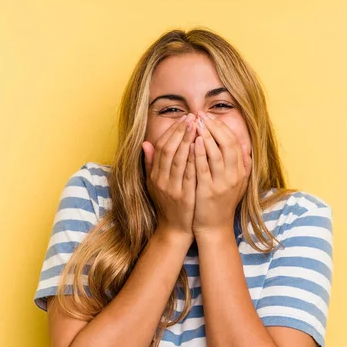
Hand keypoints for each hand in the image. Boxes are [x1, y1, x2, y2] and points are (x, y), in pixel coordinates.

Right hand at [142, 113, 197, 239]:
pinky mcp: (185, 196)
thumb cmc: (167, 203)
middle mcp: (161, 181)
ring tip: (198, 126)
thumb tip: (145, 143)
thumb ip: (151, 164)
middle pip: (169, 150)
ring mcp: (172, 189)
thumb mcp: (154, 184)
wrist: (175, 229)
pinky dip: (194, 159)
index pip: (161, 147)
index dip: (171, 131)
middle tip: (192, 117)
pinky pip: (190, 174)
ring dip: (188, 141)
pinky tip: (201, 147)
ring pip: (179, 160)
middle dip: (181, 132)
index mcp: (155, 175)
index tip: (183, 118)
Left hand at [192, 111, 251, 236]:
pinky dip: (200, 153)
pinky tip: (194, 141)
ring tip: (196, 122)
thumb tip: (246, 145)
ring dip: (206, 135)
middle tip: (201, 114)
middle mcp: (234, 176)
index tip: (210, 117)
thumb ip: (243, 164)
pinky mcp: (208, 191)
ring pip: (216, 153)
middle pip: (227, 144)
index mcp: (241, 172)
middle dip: (214, 127)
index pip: (234, 142)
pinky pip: (204, 168)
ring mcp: (222, 184)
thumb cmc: (222, 203)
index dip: (222, 127)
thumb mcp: (238, 183)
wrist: (213, 227)